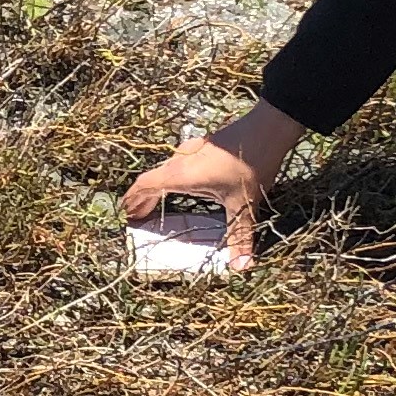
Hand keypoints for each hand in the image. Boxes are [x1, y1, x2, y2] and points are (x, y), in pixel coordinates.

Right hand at [121, 101, 306, 265]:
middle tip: (138, 214)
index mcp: (181, 175)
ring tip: (156, 201)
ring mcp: (193, 149)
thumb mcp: (244, 204)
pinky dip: (173, 178)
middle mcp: (181, 160)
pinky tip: (185, 184)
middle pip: (153, 179)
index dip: (133, 199)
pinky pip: (179, 164)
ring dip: (158, 187)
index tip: (126, 213)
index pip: (145, 185)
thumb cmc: (250, 164)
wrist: (269, 126)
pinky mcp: (205, 145)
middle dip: (143, 198)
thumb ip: (240, 237)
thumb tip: (241, 268)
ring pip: (166, 170)